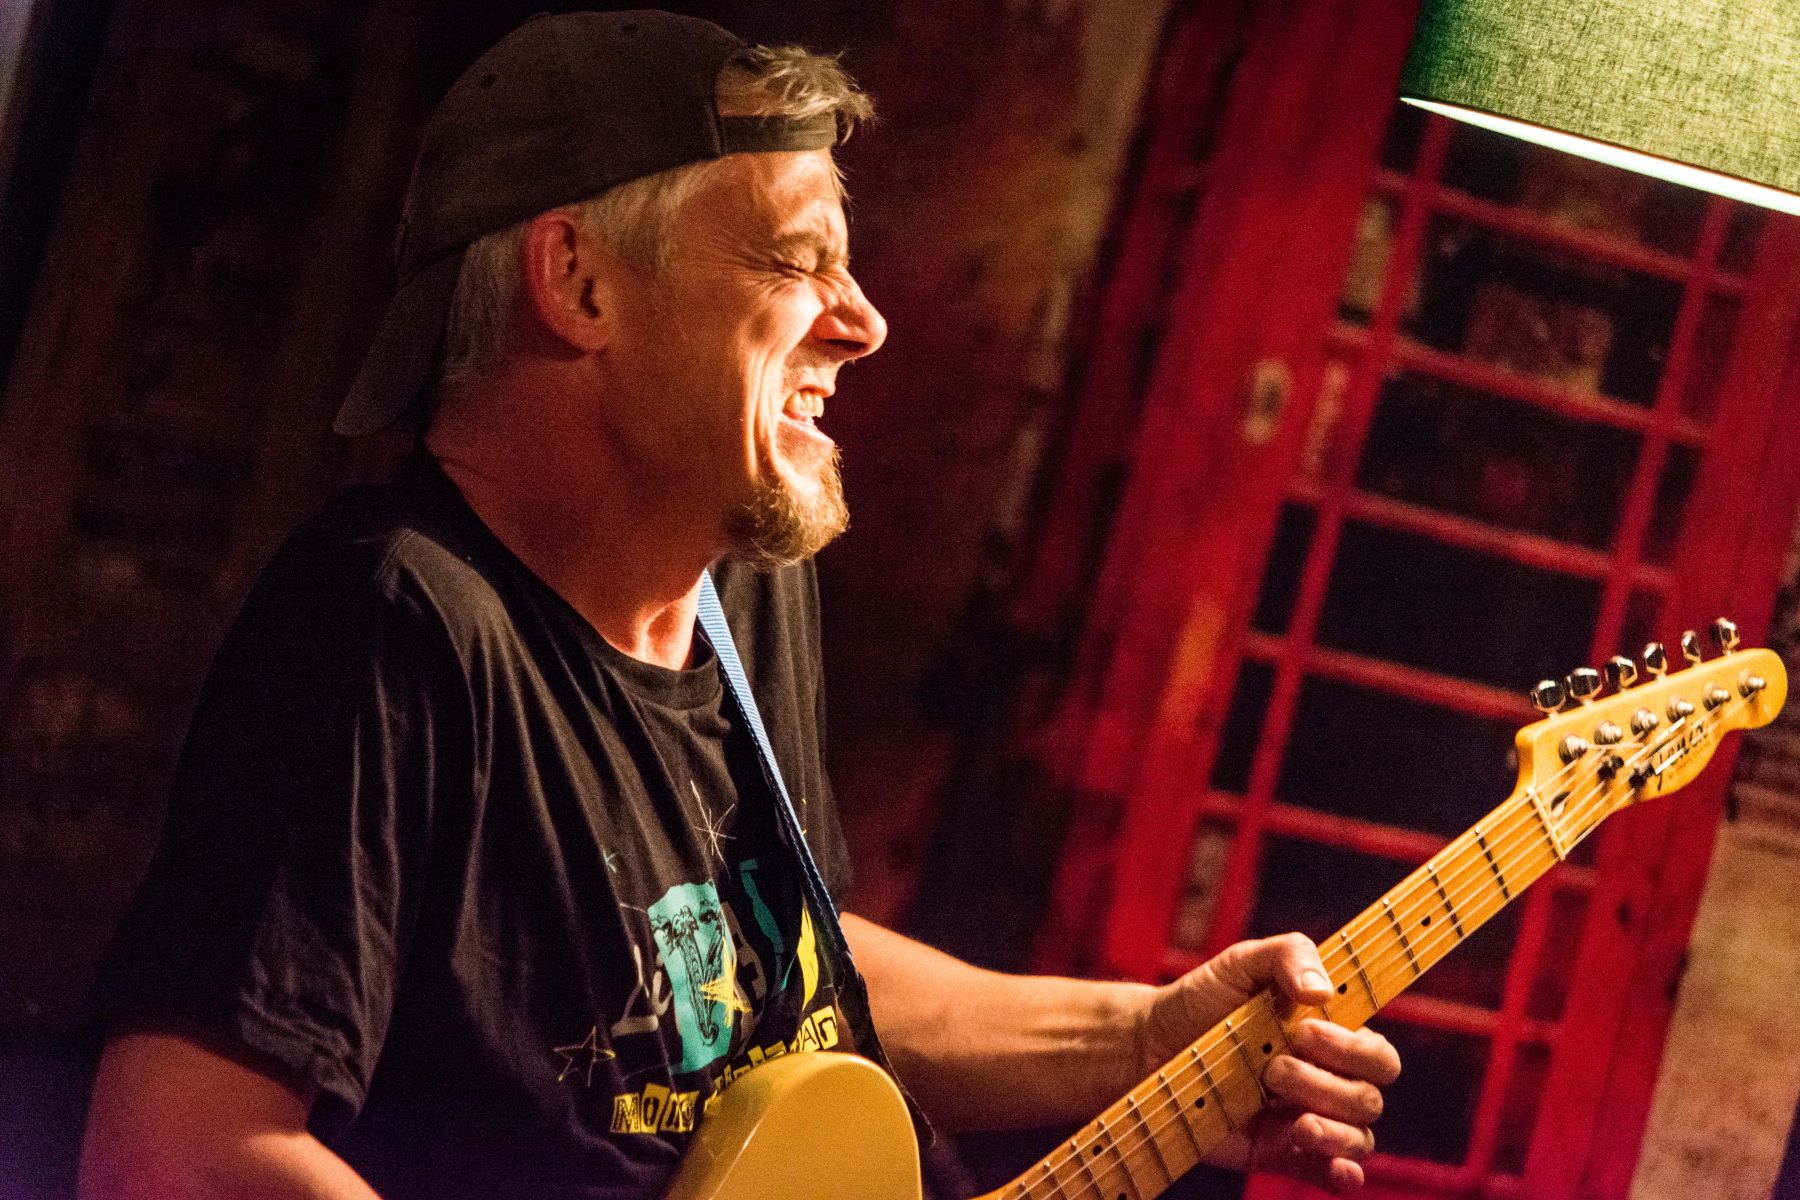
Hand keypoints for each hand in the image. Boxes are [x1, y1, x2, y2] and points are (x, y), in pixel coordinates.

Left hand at [1134, 933, 1400, 1193]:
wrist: (1147, 1047)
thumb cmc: (1200, 1000)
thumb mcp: (1241, 962)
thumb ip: (1289, 955)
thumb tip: (1322, 990)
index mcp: (1328, 1035)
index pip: (1376, 1054)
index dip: (1356, 1050)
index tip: (1308, 1032)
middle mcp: (1325, 1078)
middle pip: (1368, 1097)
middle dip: (1329, 1084)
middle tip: (1275, 1066)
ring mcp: (1304, 1117)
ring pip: (1357, 1137)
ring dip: (1331, 1128)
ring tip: (1279, 1105)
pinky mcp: (1279, 1151)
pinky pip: (1327, 1172)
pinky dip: (1341, 1174)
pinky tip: (1337, 1169)